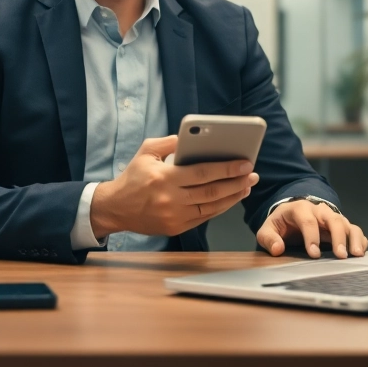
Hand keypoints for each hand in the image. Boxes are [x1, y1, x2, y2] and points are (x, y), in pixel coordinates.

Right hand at [91, 135, 258, 238]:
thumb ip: (170, 142)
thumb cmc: (132, 177)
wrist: (115, 208)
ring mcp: (174, 216)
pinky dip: (219, 208)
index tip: (245, 163)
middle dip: (236, 182)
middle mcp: (171, 199)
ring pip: (212, 207)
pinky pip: (204, 218)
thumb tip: (193, 138)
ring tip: (246, 186)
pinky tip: (230, 198)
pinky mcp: (175, 227)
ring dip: (233, 197)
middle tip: (252, 175)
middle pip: (212, 191)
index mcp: (164, 178)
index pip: (203, 172)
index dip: (227, 168)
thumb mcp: (146, 152)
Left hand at [257, 200, 366, 258]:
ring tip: (357, 255)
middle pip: (333, 219)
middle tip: (340, 256)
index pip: (308, 220)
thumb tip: (277, 249)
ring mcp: (332, 217)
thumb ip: (269, 238)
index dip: (312, 237)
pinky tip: (360, 253)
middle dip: (338, 237)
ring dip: (353, 239)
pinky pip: (355, 230)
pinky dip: (360, 240)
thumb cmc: (281, 224)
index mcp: (300, 209)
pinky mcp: (341, 226)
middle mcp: (319, 211)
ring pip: (346, 224)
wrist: (292, 214)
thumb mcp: (268, 229)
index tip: (314, 255)